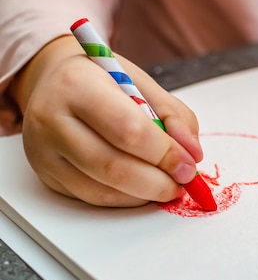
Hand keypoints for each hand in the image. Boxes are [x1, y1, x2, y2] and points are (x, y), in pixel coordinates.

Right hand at [10, 35, 203, 206]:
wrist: (53, 81)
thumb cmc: (104, 81)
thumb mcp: (142, 82)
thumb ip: (174, 115)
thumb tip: (192, 154)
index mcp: (78, 85)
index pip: (128, 130)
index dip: (164, 154)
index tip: (188, 165)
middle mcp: (52, 119)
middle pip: (113, 167)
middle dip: (158, 182)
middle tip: (182, 182)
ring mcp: (44, 151)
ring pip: (102, 190)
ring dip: (144, 195)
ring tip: (166, 185)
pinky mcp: (46, 175)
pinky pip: (92, 198)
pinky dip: (126, 199)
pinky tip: (143, 189)